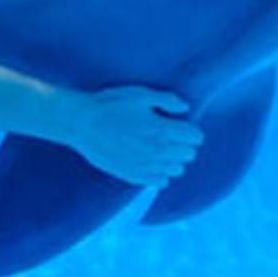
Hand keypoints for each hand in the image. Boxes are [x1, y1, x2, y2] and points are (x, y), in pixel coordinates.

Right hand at [59, 86, 201, 186]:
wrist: (81, 123)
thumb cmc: (110, 105)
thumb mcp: (140, 94)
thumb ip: (167, 100)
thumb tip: (185, 108)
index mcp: (162, 129)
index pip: (195, 137)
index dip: (191, 130)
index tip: (180, 125)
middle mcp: (158, 151)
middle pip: (189, 155)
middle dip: (184, 145)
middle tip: (170, 136)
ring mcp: (146, 166)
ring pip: (177, 170)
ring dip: (173, 160)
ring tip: (159, 149)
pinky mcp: (133, 176)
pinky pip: (160, 182)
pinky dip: (161, 174)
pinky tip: (151, 162)